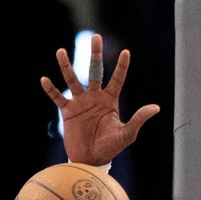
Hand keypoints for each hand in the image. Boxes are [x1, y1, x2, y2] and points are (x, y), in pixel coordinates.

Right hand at [40, 32, 159, 166]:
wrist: (90, 160)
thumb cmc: (110, 148)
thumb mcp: (126, 135)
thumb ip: (138, 119)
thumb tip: (156, 108)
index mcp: (110, 100)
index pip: (117, 79)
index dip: (121, 67)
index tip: (126, 53)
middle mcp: (95, 97)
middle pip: (95, 71)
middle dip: (95, 55)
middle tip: (96, 38)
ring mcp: (80, 102)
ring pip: (73, 80)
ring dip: (66, 66)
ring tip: (61, 52)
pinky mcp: (68, 111)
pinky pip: (58, 97)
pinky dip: (51, 90)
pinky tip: (44, 80)